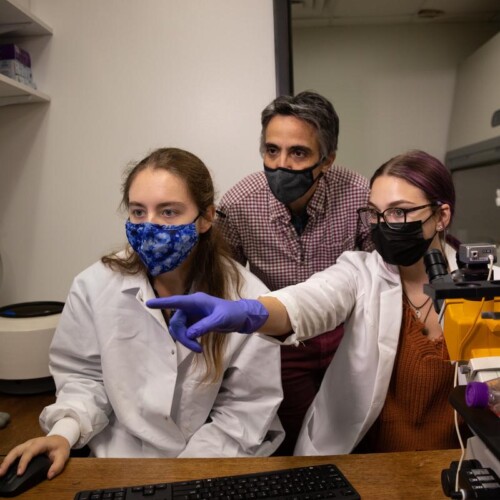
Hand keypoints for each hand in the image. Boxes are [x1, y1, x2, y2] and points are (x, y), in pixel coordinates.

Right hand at [0, 435, 69, 479]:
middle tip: (1, 473)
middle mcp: (31, 443)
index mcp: (40, 443)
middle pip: (17, 450)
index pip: (30, 452)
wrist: (60, 438)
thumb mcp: (63, 455)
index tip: (19, 473)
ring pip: (13, 451)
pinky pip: (14, 453)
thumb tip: (49, 476)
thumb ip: (58, 465)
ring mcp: (26, 445)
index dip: (23, 462)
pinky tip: (4, 468)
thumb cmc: (60, 447)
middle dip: (8, 461)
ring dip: (6, 461)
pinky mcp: (24, 448)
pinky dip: (8, 460)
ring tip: (0, 472)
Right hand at [146, 292, 268, 350]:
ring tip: (198, 349)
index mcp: (196, 301)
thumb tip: (189, 334)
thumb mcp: (220, 319)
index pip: (176, 301)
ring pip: (179, 328)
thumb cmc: (232, 314)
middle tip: (195, 348)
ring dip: (185, 340)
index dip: (162, 303)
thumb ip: (204, 326)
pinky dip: (188, 340)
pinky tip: (197, 346)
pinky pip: (185, 332)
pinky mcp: (194, 322)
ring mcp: (192, 315)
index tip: (149, 304)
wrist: (240, 318)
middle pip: (177, 321)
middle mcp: (191, 307)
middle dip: (182, 336)